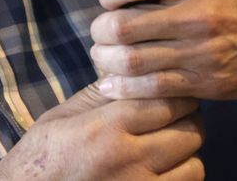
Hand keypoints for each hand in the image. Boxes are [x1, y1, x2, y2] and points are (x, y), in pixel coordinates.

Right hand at [0, 84, 203, 179]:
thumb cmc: (42, 156)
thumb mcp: (65, 115)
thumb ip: (103, 92)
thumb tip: (135, 67)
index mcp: (107, 128)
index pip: (167, 100)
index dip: (177, 92)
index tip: (175, 89)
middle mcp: (128, 160)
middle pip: (190, 131)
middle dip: (188, 120)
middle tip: (177, 115)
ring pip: (194, 165)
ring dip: (187, 154)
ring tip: (170, 146)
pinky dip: (181, 177)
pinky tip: (164, 169)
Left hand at [89, 0, 236, 100]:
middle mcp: (197, 15)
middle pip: (122, 26)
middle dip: (100, 30)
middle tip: (101, 31)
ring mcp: (203, 53)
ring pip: (132, 61)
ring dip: (107, 60)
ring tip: (104, 56)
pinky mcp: (210, 83)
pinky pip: (156, 89)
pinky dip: (126, 88)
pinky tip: (115, 84)